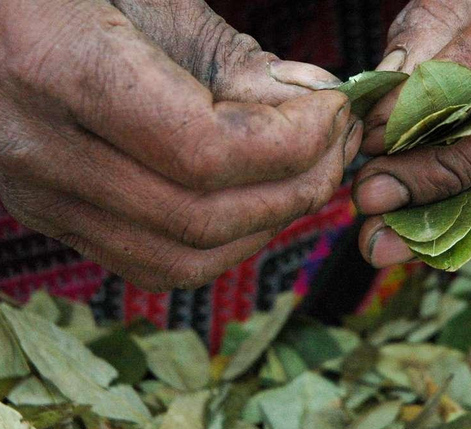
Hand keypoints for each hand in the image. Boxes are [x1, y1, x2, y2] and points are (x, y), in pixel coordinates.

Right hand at [0, 0, 361, 290]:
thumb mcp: (154, 3)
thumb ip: (236, 65)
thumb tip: (316, 111)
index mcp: (55, 66)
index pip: (204, 150)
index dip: (292, 142)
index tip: (334, 113)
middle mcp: (37, 148)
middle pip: (201, 218)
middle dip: (296, 187)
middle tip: (337, 146)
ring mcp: (38, 195)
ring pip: (183, 258)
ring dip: (267, 222)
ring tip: (308, 173)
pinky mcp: (54, 218)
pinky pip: (155, 263)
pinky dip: (225, 243)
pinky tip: (257, 201)